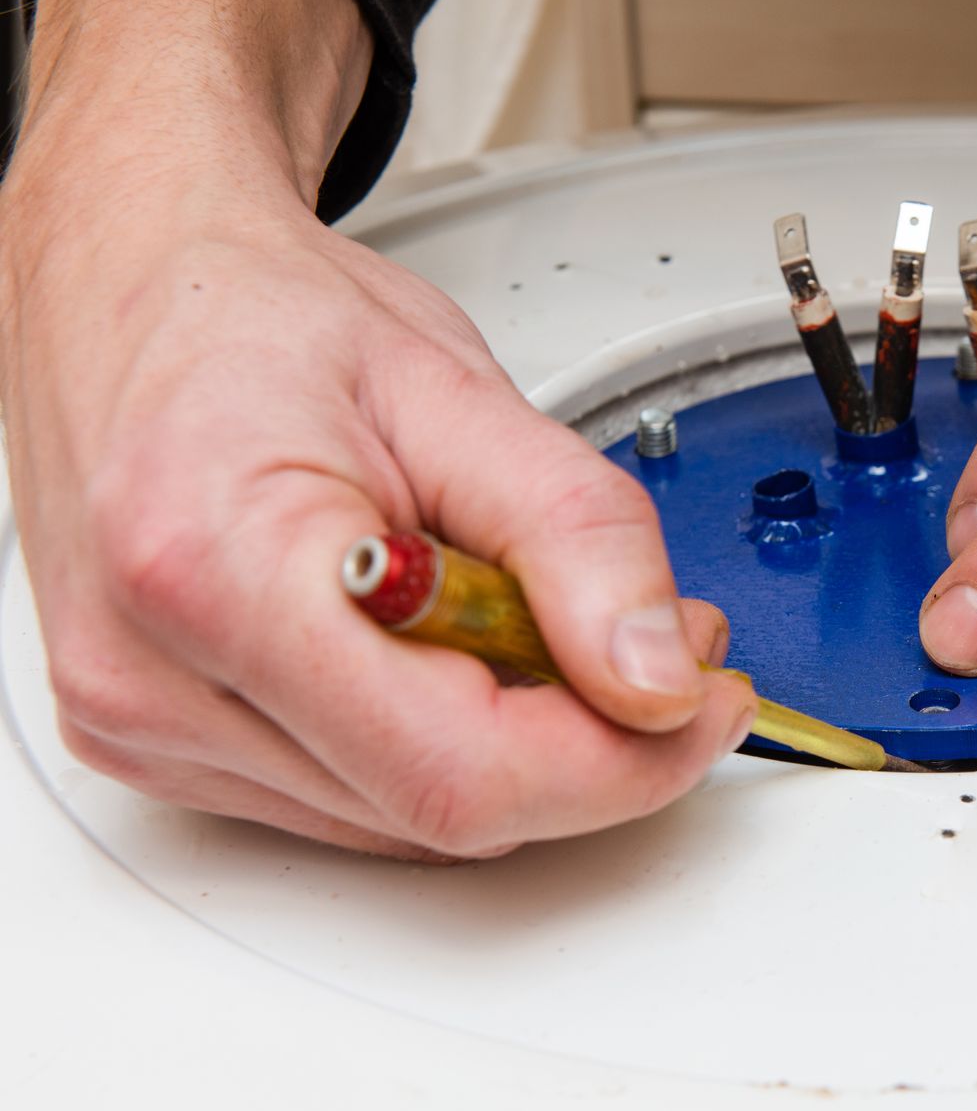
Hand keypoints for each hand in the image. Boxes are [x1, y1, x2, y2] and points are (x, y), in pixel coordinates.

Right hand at [0, 0, 755, 858]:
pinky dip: (444, 739)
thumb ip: (578, 538)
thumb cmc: (264, 322)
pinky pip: (357, 800)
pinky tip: (459, 650)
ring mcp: (144, 725)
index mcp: (214, 568)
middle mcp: (153, 676)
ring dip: (523, 743)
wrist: (137, 290)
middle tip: (663, 644)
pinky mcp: (159, 745)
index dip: (619, 760)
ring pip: (410, 820)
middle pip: (444, 811)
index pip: (462, 773)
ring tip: (548, 616)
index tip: (705, 699)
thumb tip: (656, 677)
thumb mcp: (461, 394)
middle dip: (591, 743)